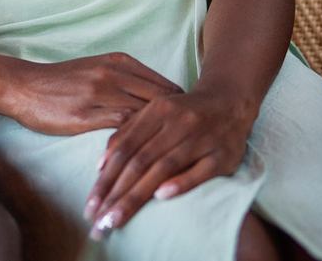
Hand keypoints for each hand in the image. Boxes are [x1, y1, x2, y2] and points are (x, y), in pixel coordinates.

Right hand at [0, 53, 181, 136]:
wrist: (24, 86)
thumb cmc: (62, 81)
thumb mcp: (97, 69)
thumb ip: (126, 79)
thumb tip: (158, 98)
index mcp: (118, 61)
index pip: (163, 85)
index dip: (180, 108)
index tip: (190, 126)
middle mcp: (112, 73)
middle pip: (160, 100)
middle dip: (177, 123)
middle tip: (190, 143)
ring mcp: (99, 93)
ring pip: (143, 115)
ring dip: (160, 136)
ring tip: (174, 154)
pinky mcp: (85, 114)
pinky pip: (120, 129)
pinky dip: (136, 142)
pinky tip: (144, 156)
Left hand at [84, 86, 256, 237]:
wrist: (230, 102)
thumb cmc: (184, 112)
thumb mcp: (155, 112)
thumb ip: (128, 133)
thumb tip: (101, 164)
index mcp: (158, 110)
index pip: (126, 147)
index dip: (106, 176)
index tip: (91, 202)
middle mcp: (178, 122)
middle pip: (141, 160)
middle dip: (116, 192)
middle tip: (99, 219)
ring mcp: (202, 138)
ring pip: (164, 167)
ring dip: (138, 194)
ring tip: (118, 216)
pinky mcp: (223, 155)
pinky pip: (200, 172)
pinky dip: (180, 183)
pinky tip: (160, 197)